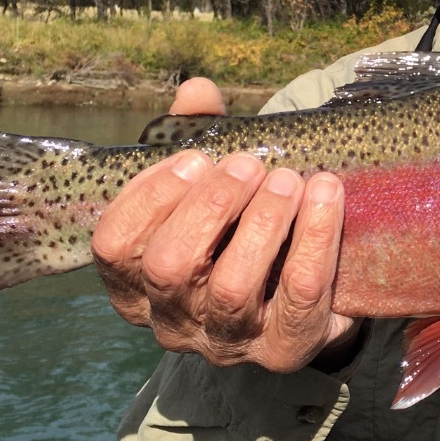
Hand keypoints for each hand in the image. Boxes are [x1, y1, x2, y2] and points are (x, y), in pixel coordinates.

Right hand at [91, 77, 361, 370]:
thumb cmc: (241, 225)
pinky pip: (298, 296)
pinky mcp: (284, 349)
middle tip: (248, 164)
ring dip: (262, 222)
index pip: (113, 247)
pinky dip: (314, 238)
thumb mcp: (212, 182)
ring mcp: (227, 341)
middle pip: (169, 267)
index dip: (146, 198)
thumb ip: (197, 134)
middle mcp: (172, 319)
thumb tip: (196, 91)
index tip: (191, 158)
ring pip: (232, 287)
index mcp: (137, 280)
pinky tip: (326, 196)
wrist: (308, 289)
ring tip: (288, 180)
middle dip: (210, 205)